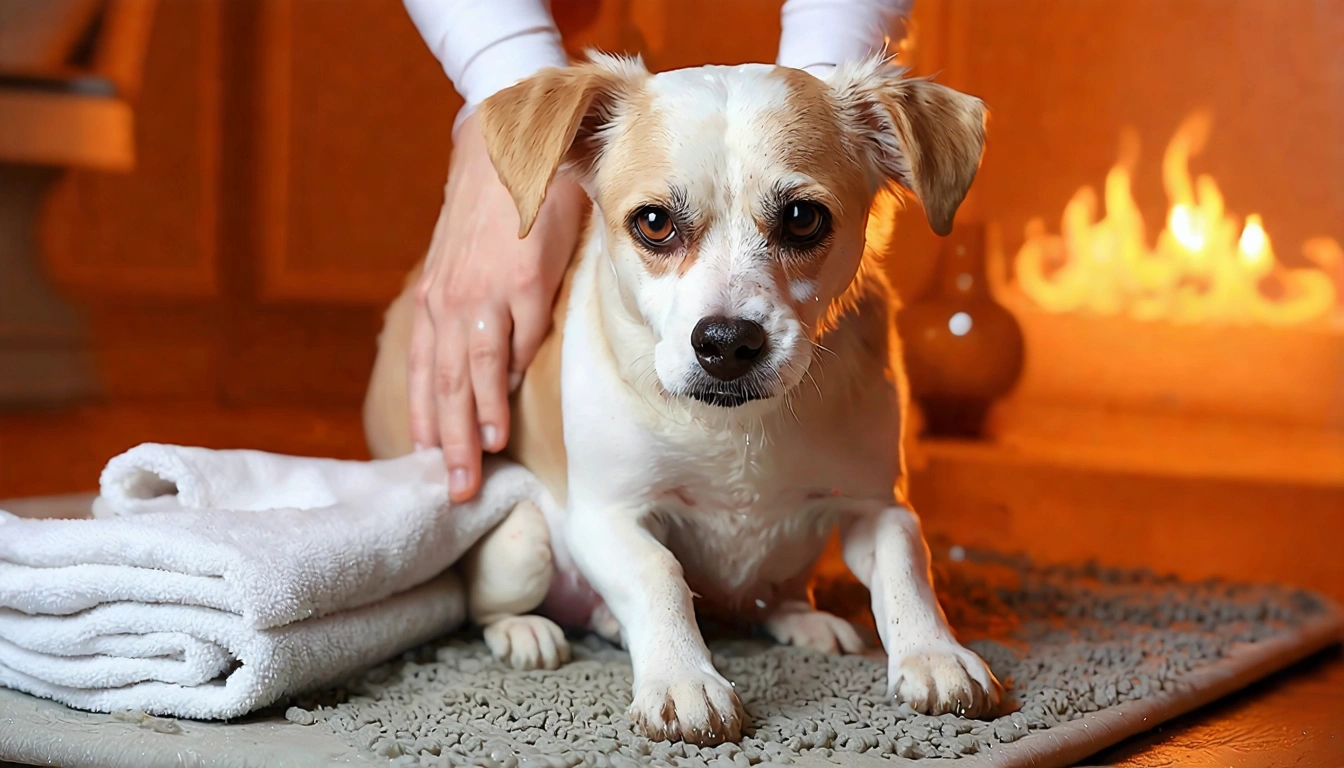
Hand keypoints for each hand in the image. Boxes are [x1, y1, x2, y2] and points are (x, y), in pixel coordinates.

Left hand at [409, 111, 584, 500]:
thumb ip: (469, 309)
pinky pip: (511, 343)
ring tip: (475, 468)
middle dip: (444, 445)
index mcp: (434, 301)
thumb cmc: (495, 209)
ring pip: (469, 374)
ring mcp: (483, 295)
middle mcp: (449, 303)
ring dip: (471, 426)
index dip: (423, 423)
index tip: (426, 467)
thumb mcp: (466, 262)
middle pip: (442, 387)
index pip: (423, 375)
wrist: (511, 143)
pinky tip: (502, 417)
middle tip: (451, 492)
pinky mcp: (520, 283)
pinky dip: (503, 384)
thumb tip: (487, 363)